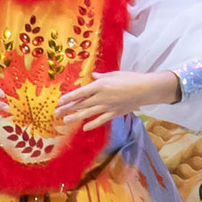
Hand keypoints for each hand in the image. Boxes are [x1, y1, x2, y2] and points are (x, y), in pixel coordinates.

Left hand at [56, 69, 178, 126]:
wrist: (145, 89)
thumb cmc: (130, 78)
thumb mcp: (113, 74)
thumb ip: (101, 77)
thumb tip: (93, 76)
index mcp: (99, 85)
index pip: (80, 93)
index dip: (69, 98)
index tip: (59, 101)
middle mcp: (101, 97)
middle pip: (81, 104)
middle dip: (68, 108)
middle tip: (56, 113)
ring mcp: (107, 107)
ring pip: (88, 113)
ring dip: (75, 117)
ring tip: (65, 120)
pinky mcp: (114, 113)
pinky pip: (101, 120)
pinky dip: (92, 124)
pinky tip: (85, 127)